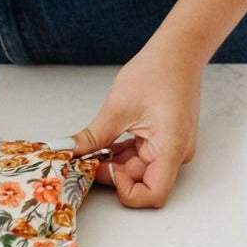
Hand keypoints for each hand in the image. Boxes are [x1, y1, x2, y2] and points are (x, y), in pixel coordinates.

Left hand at [72, 42, 203, 207]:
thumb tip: (67, 152)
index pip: (153, 195)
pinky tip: (108, 139)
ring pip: (139, 170)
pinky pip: (142, 157)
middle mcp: (176, 154)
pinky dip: (123, 153)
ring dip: (115, 162)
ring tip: (95, 144)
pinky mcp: (166, 141)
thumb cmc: (158, 71)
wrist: (179, 51)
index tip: (104, 169)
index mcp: (171, 148)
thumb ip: (93, 137)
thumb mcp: (118, 107)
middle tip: (86, 155)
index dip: (126, 191)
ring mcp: (172, 149)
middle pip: (142, 182)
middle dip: (112, 172)